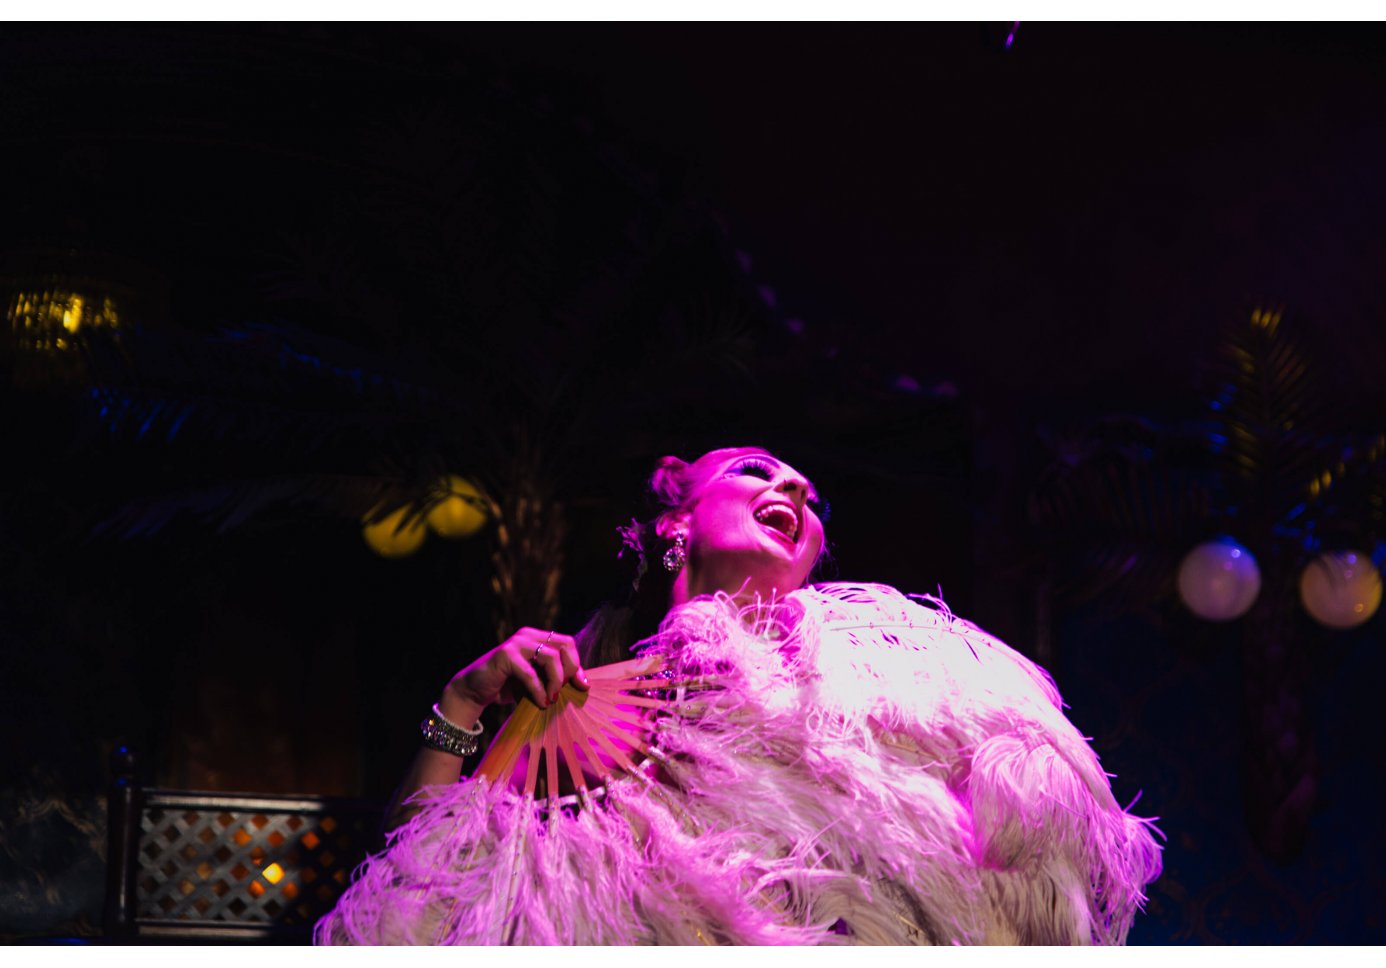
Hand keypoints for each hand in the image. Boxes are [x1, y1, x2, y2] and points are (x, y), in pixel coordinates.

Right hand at [442, 627, 589, 720]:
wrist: (474, 691)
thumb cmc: (507, 687)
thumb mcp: (536, 681)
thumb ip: (554, 677)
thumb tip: (583, 684)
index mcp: (537, 638)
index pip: (567, 644)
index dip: (577, 664)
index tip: (582, 686)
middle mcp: (528, 635)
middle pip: (564, 645)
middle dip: (569, 671)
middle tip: (562, 691)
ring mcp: (516, 643)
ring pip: (551, 657)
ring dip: (556, 681)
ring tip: (552, 699)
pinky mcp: (505, 655)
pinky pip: (531, 673)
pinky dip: (539, 690)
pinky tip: (541, 702)